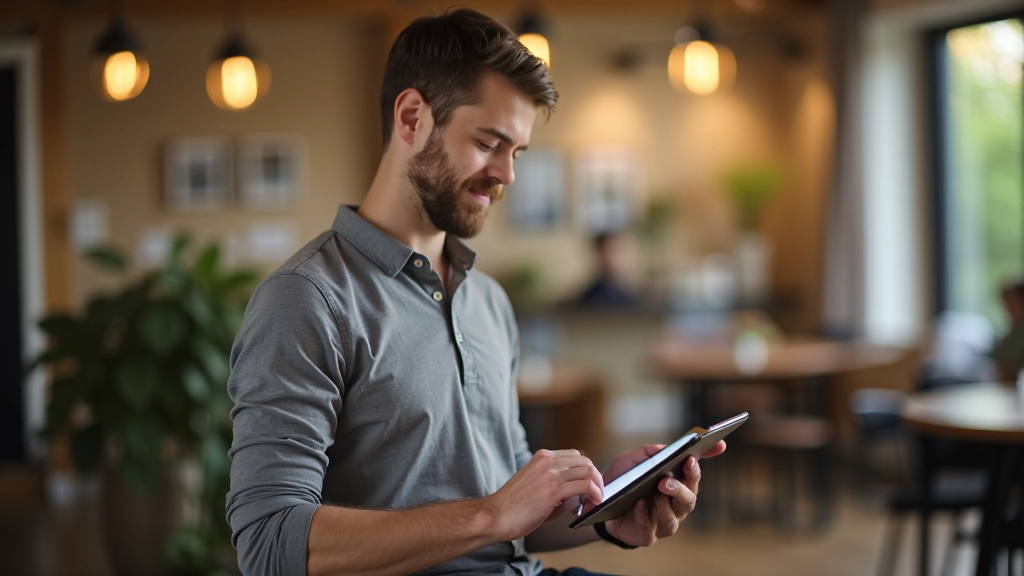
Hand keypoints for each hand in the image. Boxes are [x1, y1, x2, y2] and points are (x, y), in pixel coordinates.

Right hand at [486, 449, 603, 541]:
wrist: (496, 515)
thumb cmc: (513, 506)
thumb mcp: (536, 485)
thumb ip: (557, 484)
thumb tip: (580, 493)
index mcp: (541, 457)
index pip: (575, 455)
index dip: (586, 470)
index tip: (589, 485)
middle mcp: (546, 461)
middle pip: (584, 461)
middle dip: (596, 477)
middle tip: (597, 493)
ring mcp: (550, 474)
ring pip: (588, 471)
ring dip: (598, 486)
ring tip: (596, 500)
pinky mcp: (553, 489)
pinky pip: (585, 486)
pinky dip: (595, 493)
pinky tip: (594, 502)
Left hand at [600, 440, 725, 546]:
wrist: (599, 505)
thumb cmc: (623, 481)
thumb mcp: (631, 461)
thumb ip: (648, 453)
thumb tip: (665, 448)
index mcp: (676, 484)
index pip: (693, 475)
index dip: (700, 465)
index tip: (702, 453)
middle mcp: (674, 505)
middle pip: (689, 499)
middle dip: (681, 488)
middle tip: (667, 480)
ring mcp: (662, 522)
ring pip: (673, 517)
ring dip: (665, 504)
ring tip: (657, 492)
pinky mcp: (647, 536)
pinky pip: (650, 528)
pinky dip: (644, 515)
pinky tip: (640, 504)